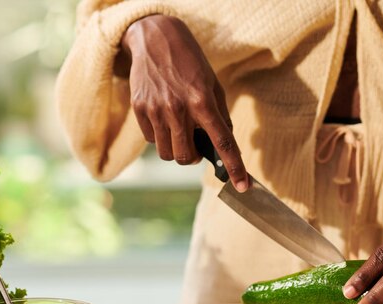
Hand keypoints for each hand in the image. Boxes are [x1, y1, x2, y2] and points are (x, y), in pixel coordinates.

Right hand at [119, 15, 248, 191]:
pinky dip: (159, 136)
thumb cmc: (190, 62)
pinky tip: (163, 118)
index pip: (222, 142)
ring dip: (176, 149)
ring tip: (178, 129)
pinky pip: (151, 140)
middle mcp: (178, 109)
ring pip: (167, 153)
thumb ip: (219, 115)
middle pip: (186, 158)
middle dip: (193, 158)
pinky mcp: (139, 109)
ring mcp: (156, 110)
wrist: (155, 38)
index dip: (234, 167)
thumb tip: (224, 143)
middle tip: (195, 144)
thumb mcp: (213, 84)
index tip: (243, 186)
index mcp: (202, 102)